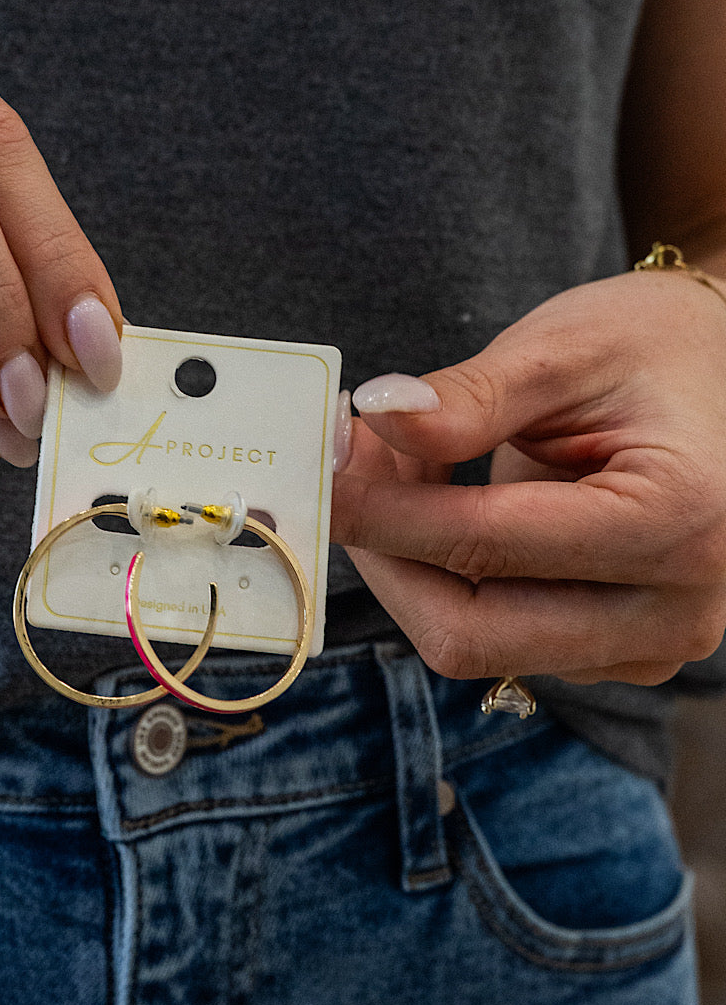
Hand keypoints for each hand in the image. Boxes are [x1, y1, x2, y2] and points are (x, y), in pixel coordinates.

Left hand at [331, 269, 725, 684]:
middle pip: (465, 631)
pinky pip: (496, 639)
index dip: (378, 513)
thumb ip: (469, 396)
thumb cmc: (654, 350)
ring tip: (408, 469)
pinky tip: (450, 510)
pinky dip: (447, 581)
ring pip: (470, 643)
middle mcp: (675, 608)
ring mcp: (649, 646)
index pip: (481, 546)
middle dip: (386, 555)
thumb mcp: (565, 348)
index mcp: (675, 522)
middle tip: (353, 470)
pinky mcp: (615, 656)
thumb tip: (374, 419)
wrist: (719, 381)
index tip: (319, 470)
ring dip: (411, 565)